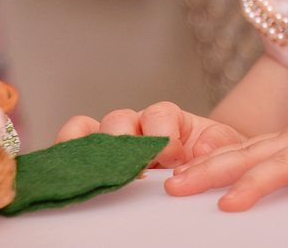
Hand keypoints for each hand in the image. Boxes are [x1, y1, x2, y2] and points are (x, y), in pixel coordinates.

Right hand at [56, 101, 245, 167]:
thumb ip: (219, 144)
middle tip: (132, 168)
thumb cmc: (210, 157)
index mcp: (167, 118)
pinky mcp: (92, 159)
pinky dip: (63, 155)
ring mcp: (110, 141)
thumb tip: (198, 150)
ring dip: (86, 147)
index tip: (173, 158)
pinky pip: (68, 148)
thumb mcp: (224, 148)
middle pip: (117, 119)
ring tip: (92, 169)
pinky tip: (65, 174)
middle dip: (123, 140)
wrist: (203, 171)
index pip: (158, 114)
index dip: (162, 135)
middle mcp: (135, 125)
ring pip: (86, 130)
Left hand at [165, 84, 287, 213]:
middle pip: (246, 157)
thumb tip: (247, 187)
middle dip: (209, 172)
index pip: (236, 153)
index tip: (169, 180)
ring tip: (231, 203)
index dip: (202, 166)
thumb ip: (282, 162)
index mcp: (285, 143)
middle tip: (175, 188)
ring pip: (285, 166)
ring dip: (257, 183)